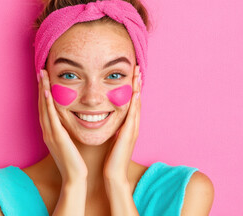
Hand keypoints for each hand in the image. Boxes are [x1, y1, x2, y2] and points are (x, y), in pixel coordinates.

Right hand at [38, 69, 87, 182]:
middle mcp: (47, 131)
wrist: (75, 177)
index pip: (46, 108)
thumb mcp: (69, 143)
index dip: (43, 93)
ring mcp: (50, 133)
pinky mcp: (56, 137)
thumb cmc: (74, 161)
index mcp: (51, 132)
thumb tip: (71, 121)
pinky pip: (51, 117)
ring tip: (42, 74)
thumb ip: (67, 131)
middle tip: (40, 71)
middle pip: (41, 105)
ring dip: (42, 90)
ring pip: (44, 107)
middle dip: (40, 87)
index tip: (45, 79)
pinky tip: (47, 91)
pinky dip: (47, 103)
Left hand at [103, 65, 141, 182]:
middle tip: (137, 68)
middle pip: (136, 100)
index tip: (131, 75)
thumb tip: (104, 118)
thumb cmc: (110, 158)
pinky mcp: (128, 135)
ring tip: (138, 74)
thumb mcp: (112, 138)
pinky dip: (134, 104)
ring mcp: (132, 130)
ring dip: (137, 89)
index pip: (130, 103)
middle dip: (137, 84)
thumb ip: (112, 128)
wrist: (113, 175)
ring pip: (136, 105)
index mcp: (127, 126)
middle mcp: (132, 126)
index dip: (132, 88)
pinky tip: (134, 93)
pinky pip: (132, 116)